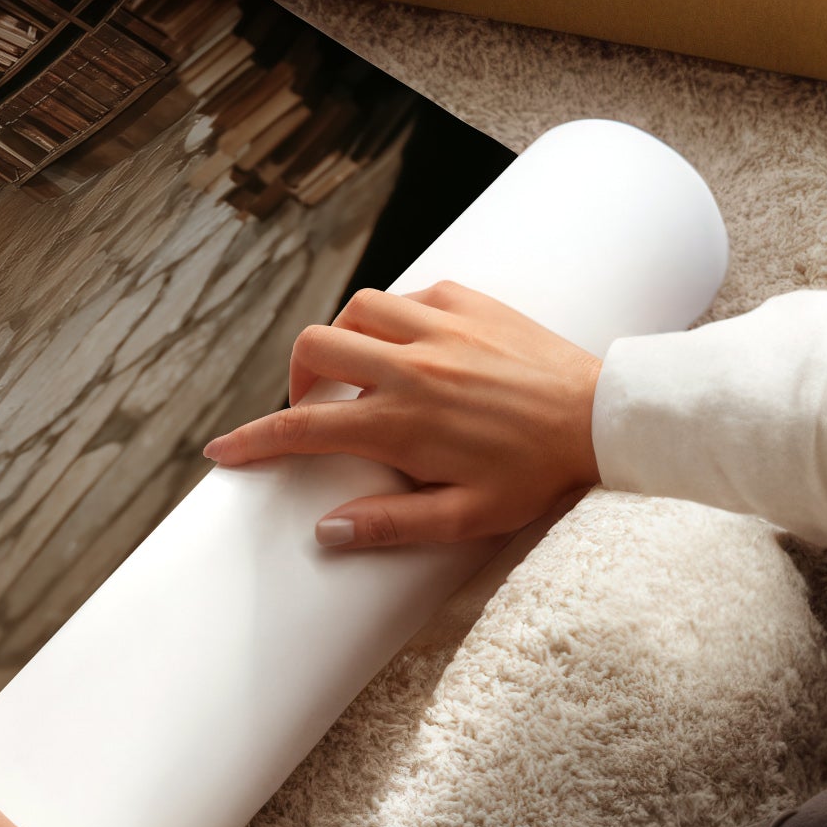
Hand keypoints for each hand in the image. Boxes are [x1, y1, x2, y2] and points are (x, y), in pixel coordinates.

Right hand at [203, 281, 601, 549]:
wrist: (604, 418)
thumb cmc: (538, 474)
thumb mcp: (467, 517)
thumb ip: (392, 524)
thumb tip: (326, 531)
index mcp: (401, 422)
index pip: (302, 428)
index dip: (252, 440)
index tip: (222, 451)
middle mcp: (410, 367)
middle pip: (314, 348)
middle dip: (297, 378)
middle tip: (315, 406)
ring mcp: (439, 327)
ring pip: (355, 310)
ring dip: (344, 340)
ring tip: (361, 371)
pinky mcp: (468, 301)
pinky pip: (408, 295)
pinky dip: (395, 317)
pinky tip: (413, 345)